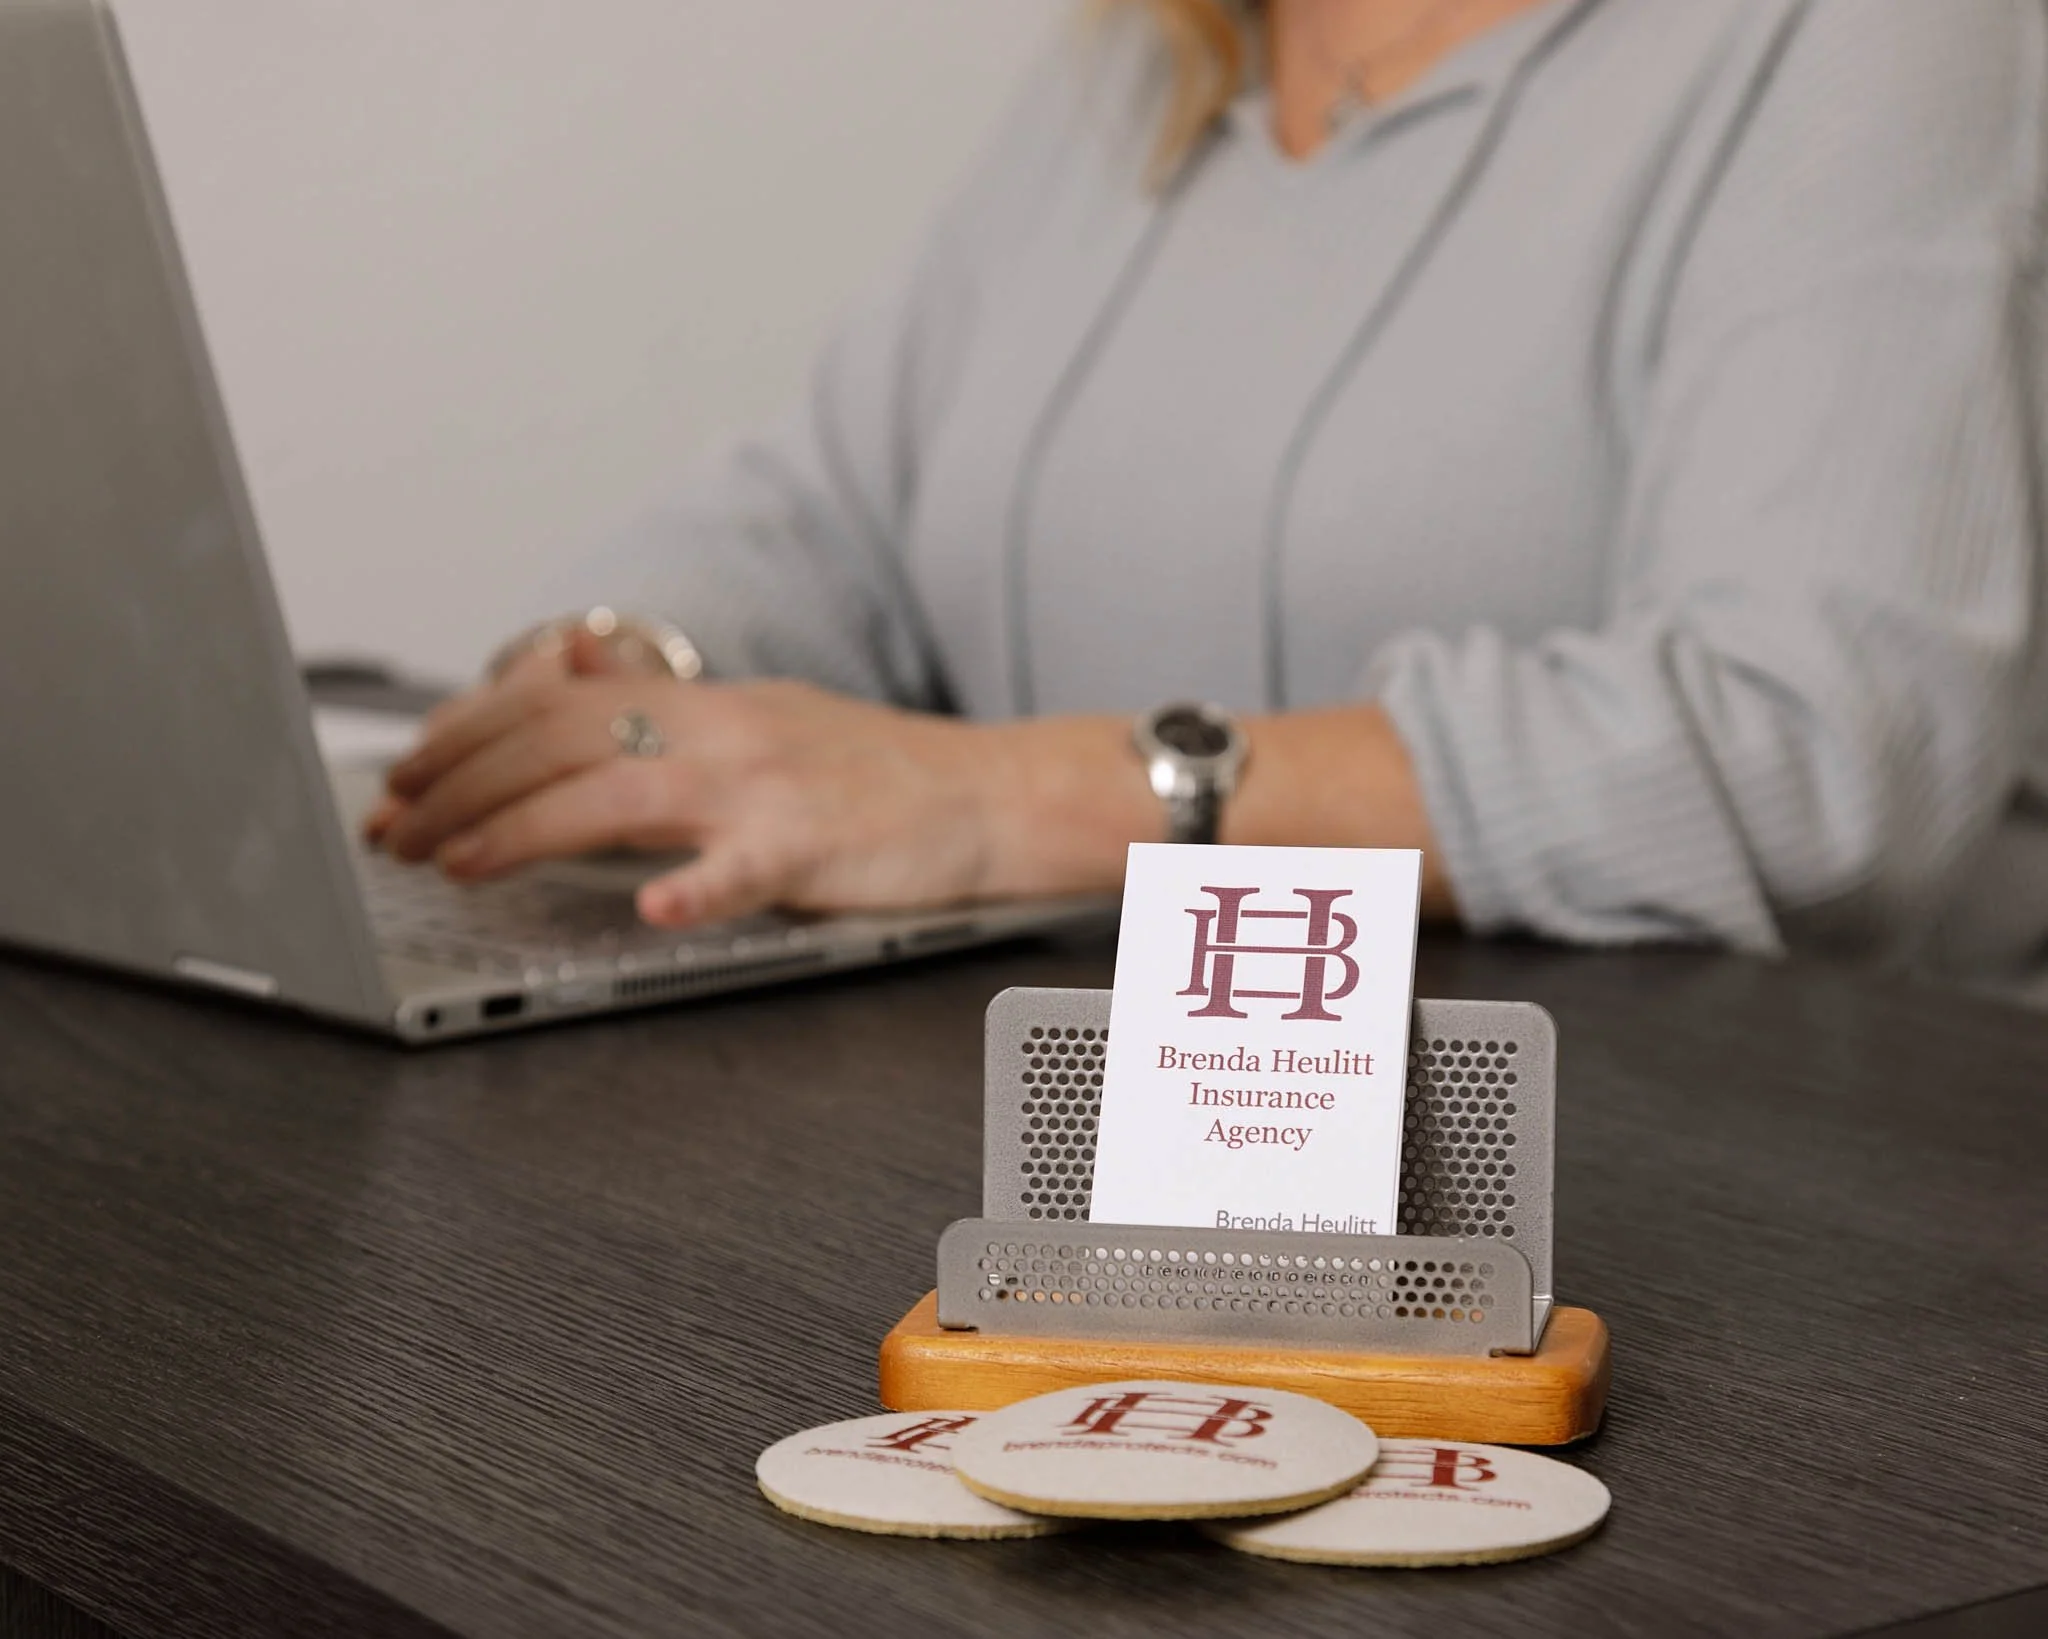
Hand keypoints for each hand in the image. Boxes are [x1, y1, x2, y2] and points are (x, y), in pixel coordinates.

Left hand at [368, 655, 1020, 927]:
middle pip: (563, 737)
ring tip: (452, 861)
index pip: (556, 697)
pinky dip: (697, 889)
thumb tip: (566, 662)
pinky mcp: (815, 849)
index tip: (405, 772)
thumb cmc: (870, 770)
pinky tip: (650, 911)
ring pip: (620, 793)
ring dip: (521, 828)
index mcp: (704, 704)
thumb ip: (660, 704)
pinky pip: (748, 869)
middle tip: (392, 828)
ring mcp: (766, 788)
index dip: (466, 732)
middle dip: (460, 782)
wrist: (988, 792)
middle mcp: (722, 732)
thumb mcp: (757, 713)